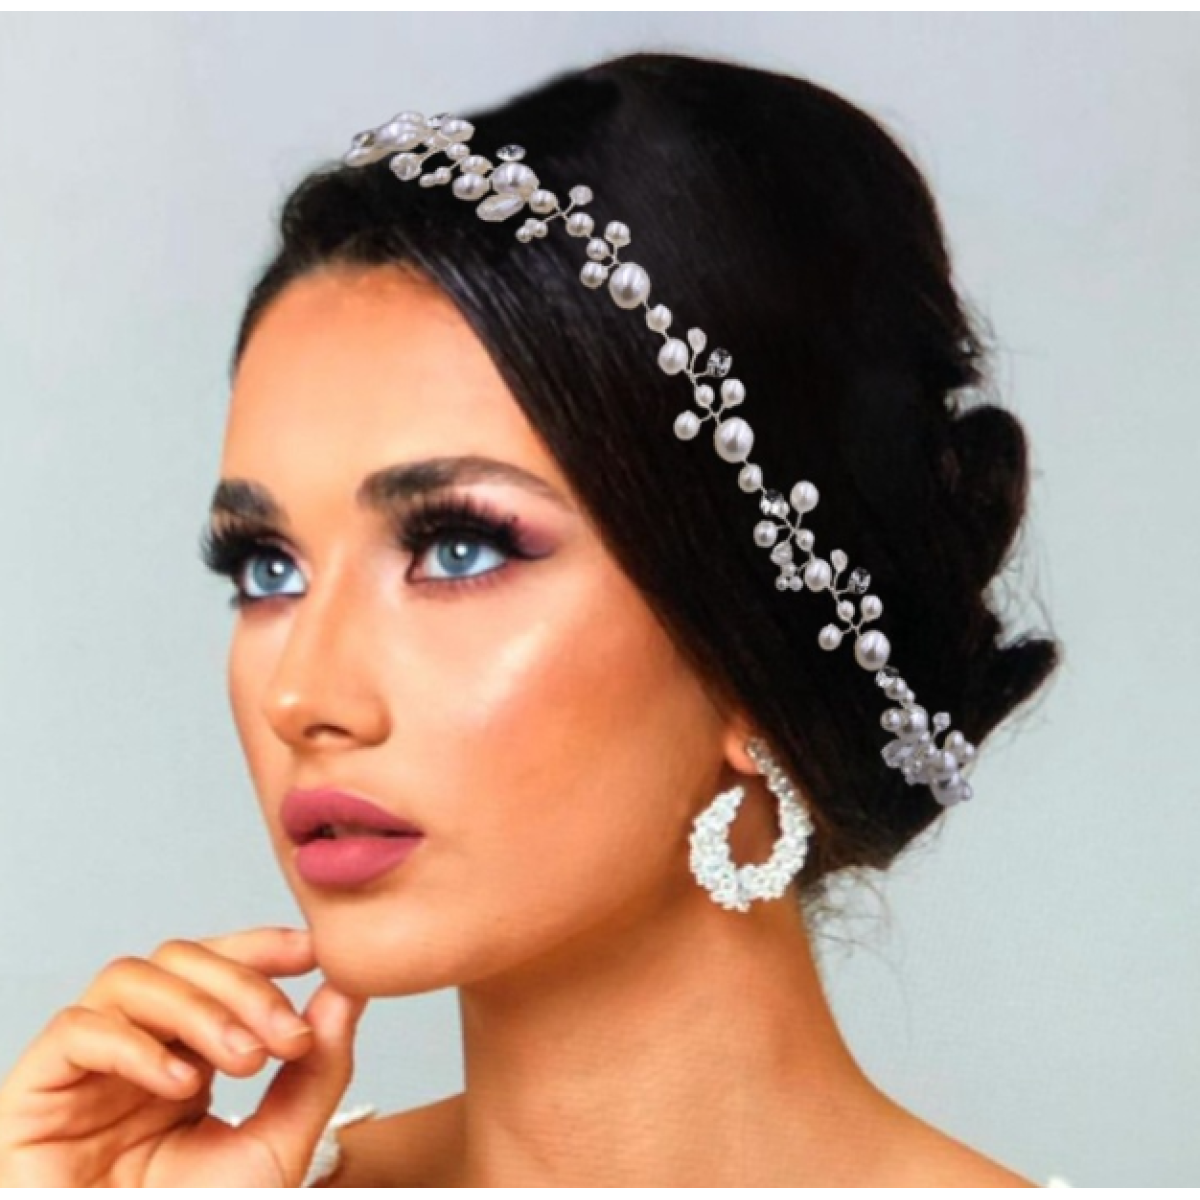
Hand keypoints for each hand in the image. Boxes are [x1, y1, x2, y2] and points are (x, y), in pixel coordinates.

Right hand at [0, 926, 367, 1186]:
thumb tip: (349, 990)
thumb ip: (316, 1072)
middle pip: (177, 959)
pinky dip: (136, 1044)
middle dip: (242, 983)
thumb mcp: (276, 1149)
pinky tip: (181, 1084)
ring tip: (244, 1062)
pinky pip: (77, 1030)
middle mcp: (131, 1049)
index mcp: (183, 1055)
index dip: (261, 945)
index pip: (215, 966)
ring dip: (198, 1007)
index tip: (314, 951)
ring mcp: (81, 1069)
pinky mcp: (32, 1094)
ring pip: (129, 977)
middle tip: (287, 1038)